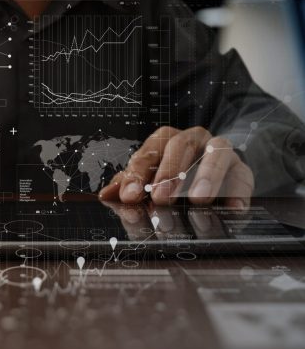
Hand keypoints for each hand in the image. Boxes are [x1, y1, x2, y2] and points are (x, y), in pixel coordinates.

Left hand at [98, 126, 253, 207]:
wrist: (214, 181)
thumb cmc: (173, 181)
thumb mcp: (147, 183)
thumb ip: (127, 188)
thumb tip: (106, 195)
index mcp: (165, 141)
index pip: (148, 152)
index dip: (137, 174)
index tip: (129, 197)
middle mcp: (193, 140)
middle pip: (180, 146)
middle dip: (169, 173)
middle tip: (160, 198)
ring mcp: (220, 152)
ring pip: (216, 153)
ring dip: (206, 176)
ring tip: (198, 200)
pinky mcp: (242, 171)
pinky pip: (243, 178)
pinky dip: (238, 194)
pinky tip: (231, 209)